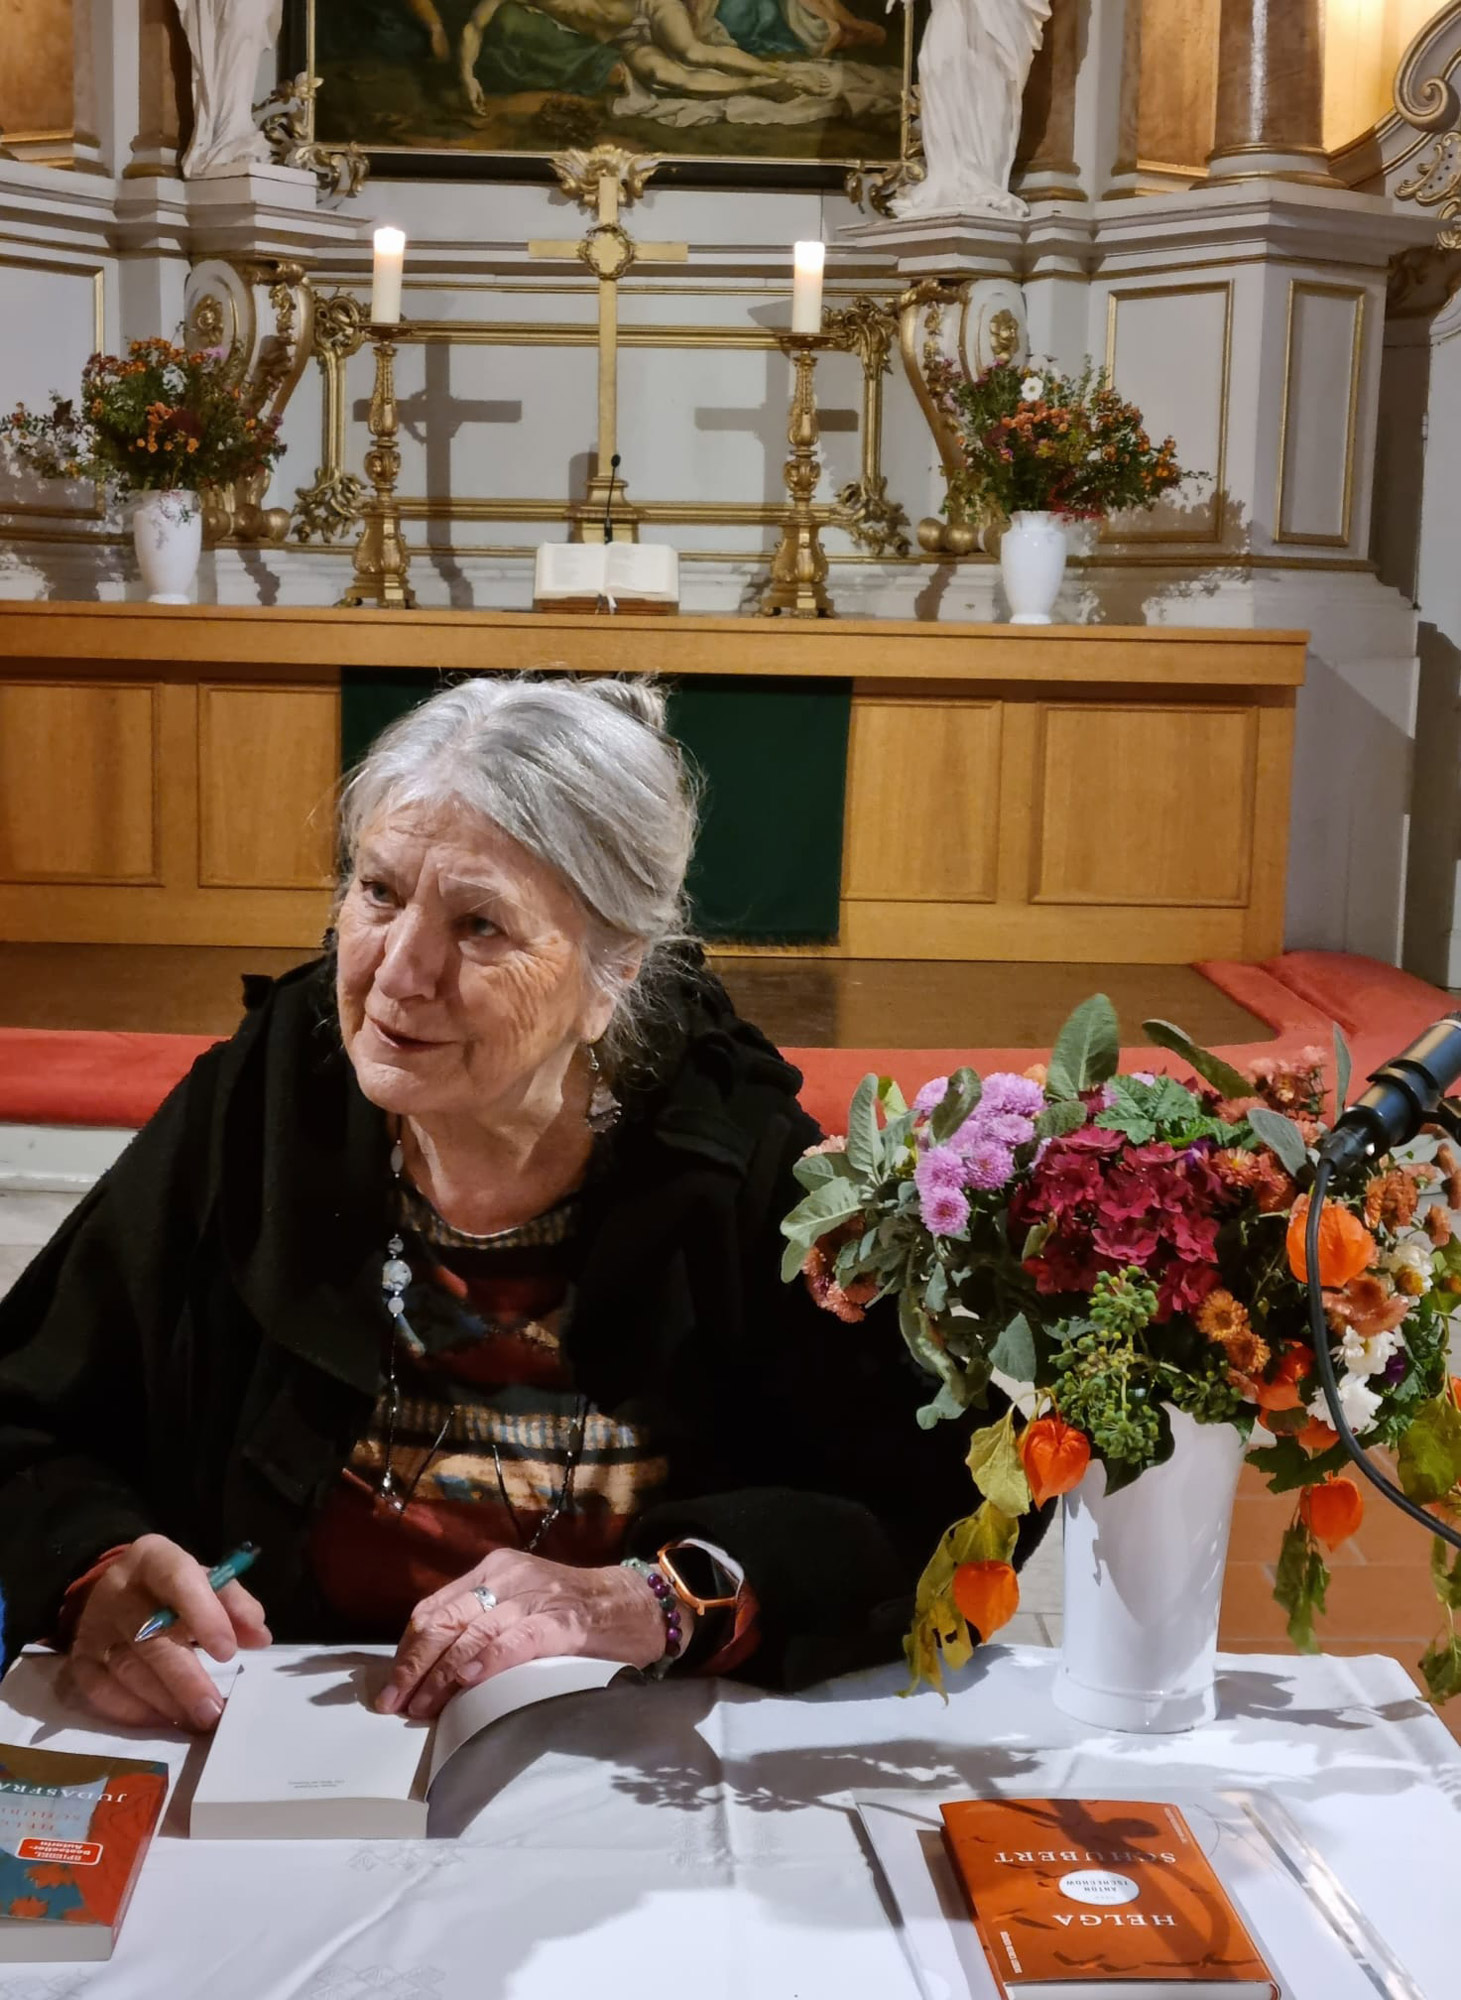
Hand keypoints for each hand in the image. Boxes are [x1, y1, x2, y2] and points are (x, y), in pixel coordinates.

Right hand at [64, 1535, 270, 1732]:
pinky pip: (101, 1691)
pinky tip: (162, 1721)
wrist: (113, 1589)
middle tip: (213, 1709)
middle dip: (185, 1678)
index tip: (228, 1652)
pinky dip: (133, 1711)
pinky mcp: (80, 1659)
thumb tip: (259, 1637)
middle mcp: (118, 1590)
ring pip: (128, 1669)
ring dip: (165, 1701)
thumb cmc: (172, 1587)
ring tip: (197, 1720)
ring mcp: (94, 1626)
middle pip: (150, 1636)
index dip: (204, 1614)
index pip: (176, 1578)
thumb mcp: (205, 1581)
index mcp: (153, 1558)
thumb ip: (234, 1604)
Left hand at [376, 1549, 672, 1720]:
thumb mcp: (522, 1601)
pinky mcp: (562, 1623)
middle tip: (395, 1705)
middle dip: (414, 1667)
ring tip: (423, 1708)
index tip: (393, 1687)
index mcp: (495, 1570)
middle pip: (444, 1622)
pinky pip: (514, 1642)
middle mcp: (508, 1578)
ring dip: (441, 1677)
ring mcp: (535, 1598)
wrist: (636, 1603)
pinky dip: (487, 1663)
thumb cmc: (575, 1610)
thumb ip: (484, 1621)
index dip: (408, 1651)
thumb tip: (433, 1667)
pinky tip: (469, 1684)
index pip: (434, 1609)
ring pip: (471, 1635)